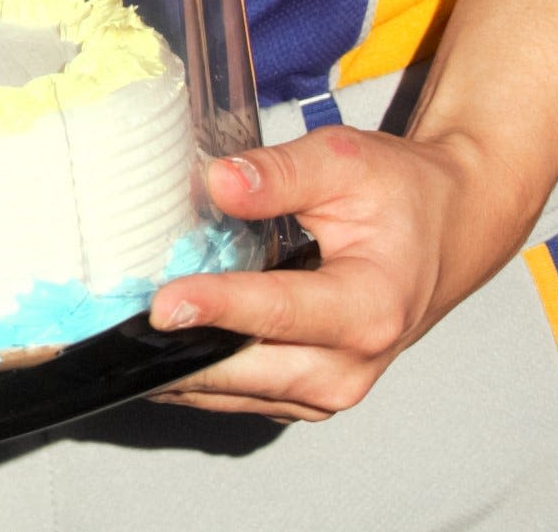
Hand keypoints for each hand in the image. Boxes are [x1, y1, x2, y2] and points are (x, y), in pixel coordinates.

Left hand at [143, 128, 525, 419]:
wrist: (447, 228)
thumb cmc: (400, 194)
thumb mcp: (346, 162)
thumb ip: (280, 173)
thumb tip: (217, 183)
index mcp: (370, 308)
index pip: (281, 314)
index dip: (219, 308)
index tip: (164, 303)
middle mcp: (353, 365)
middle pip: (249, 370)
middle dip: (180, 352)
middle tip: (111, 322)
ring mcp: (330, 387)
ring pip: (236, 393)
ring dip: (178, 367)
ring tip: (116, 330)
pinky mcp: (307, 393)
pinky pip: (240, 394)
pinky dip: (196, 372)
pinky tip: (154, 342)